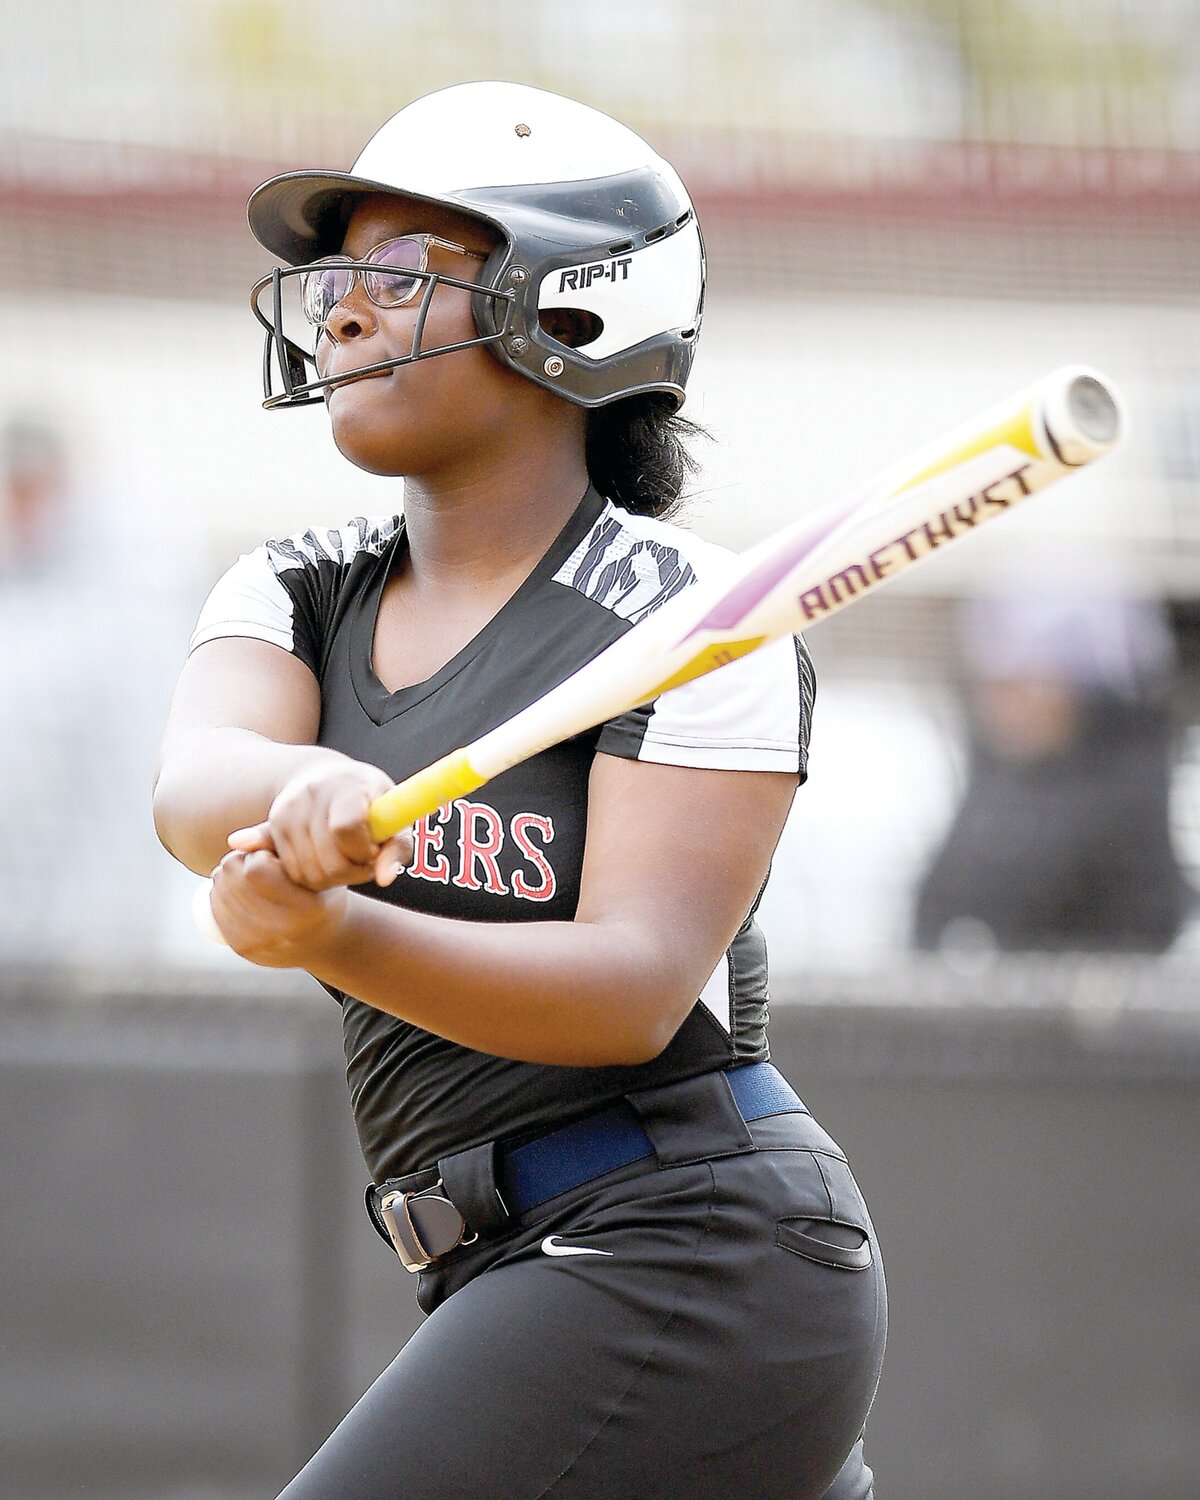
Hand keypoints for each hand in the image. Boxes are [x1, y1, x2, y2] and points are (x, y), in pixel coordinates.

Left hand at [208, 847, 349, 967]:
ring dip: (226, 876)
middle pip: (233, 878)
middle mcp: (283, 931)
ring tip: (249, 877)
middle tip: (257, 864)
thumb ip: (279, 842)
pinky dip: (220, 894)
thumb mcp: (311, 863)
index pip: (256, 870)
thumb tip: (233, 840)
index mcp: (306, 909)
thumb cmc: (318, 891)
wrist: (322, 940)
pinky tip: (236, 890)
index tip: (272, 857)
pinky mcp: (244, 949)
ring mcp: (261, 944)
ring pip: (219, 892)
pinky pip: (216, 911)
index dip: (258, 855)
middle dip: (238, 861)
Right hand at [225, 760, 413, 891]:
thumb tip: (384, 880)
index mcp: (347, 786)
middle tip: (363, 861)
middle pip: (329, 862)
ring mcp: (288, 810)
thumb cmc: (370, 801)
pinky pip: (293, 873)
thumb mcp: (393, 818)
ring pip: (310, 874)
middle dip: (353, 872)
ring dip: (333, 879)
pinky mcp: (273, 825)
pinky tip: (326, 860)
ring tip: (346, 859)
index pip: (346, 829)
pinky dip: (313, 877)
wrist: (327, 777)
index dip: (362, 851)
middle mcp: (312, 794)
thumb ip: (396, 849)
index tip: (373, 850)